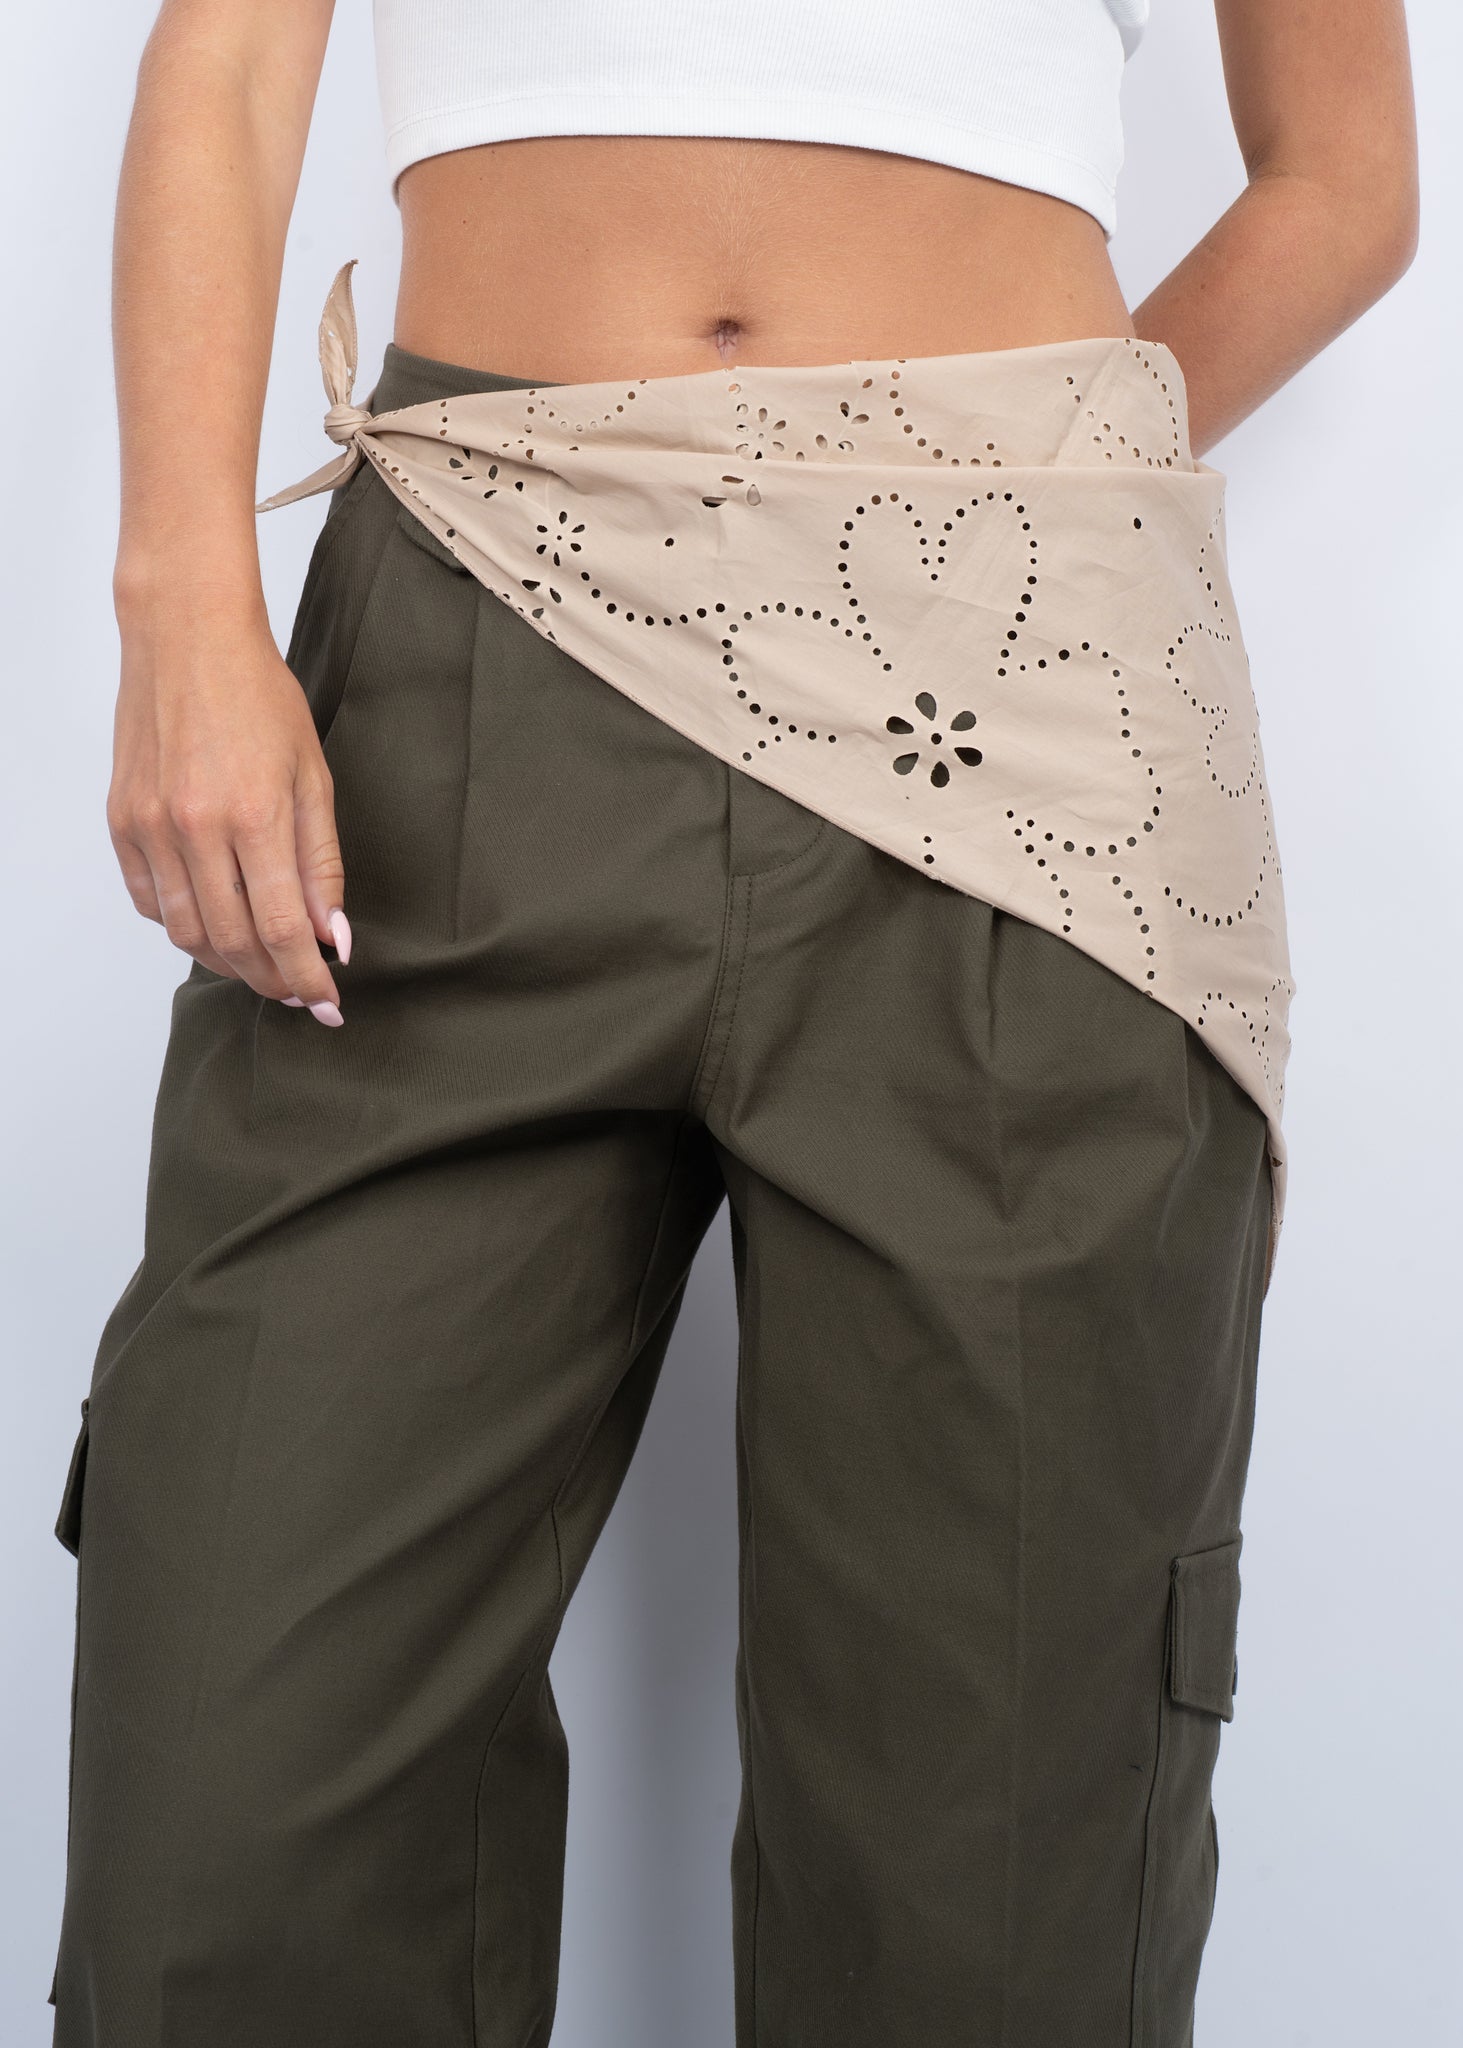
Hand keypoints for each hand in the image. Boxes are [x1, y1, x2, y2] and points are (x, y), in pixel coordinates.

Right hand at [107, 588, 350, 1023]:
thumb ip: (322, 863)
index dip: (308, 978)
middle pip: (234, 942)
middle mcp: (196, 828)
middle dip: (272, 980)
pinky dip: (185, 925)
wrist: (187, 639)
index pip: (284, 929)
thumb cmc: (259, 698)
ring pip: (188, 932)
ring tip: (261, 965)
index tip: (327, 1004)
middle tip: (298, 991)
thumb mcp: (313, 777)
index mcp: (254, 815)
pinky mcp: (122, 821)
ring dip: (228, 962)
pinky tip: (215, 921)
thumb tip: (333, 936)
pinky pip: (151, 901)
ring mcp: (151, 827)